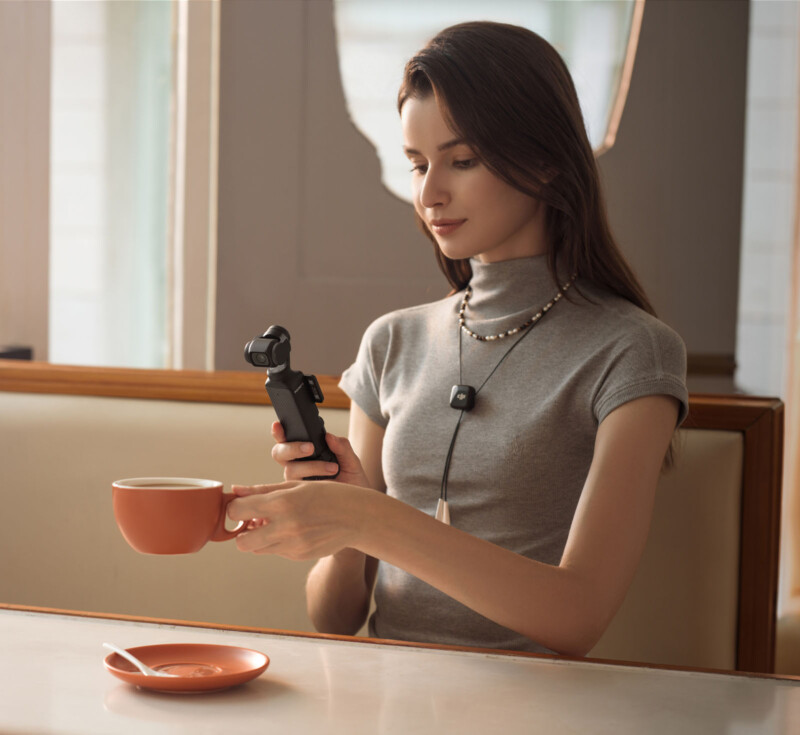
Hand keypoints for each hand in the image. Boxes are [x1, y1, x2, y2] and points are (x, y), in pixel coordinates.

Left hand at [228, 480, 368, 560]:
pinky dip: (278, 541)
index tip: (240, 505)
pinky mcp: (299, 556)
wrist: (357, 517)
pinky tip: (295, 529)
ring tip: (274, 523)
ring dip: (260, 537)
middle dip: (241, 532)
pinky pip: (277, 551)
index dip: (234, 508)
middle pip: (242, 542)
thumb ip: (262, 490)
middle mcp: (285, 527)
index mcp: (282, 503)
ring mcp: (292, 545)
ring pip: (258, 549)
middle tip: (252, 521)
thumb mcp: (295, 486)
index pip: (238, 511)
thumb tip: (235, 490)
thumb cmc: (327, 494)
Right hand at [271, 422, 371, 487]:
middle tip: (310, 448)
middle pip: (279, 453)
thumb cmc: (352, 480)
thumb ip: (342, 447)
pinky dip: (313, 482)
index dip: (278, 433)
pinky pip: (297, 489)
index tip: (277, 425)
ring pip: (290, 470)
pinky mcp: (300, 497)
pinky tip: (327, 483)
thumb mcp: (351, 460)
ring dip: (311, 466)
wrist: (358, 504)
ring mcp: (296, 482)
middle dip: (292, 448)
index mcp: (305, 452)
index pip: (286, 440)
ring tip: (333, 468)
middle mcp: (297, 465)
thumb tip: (329, 436)